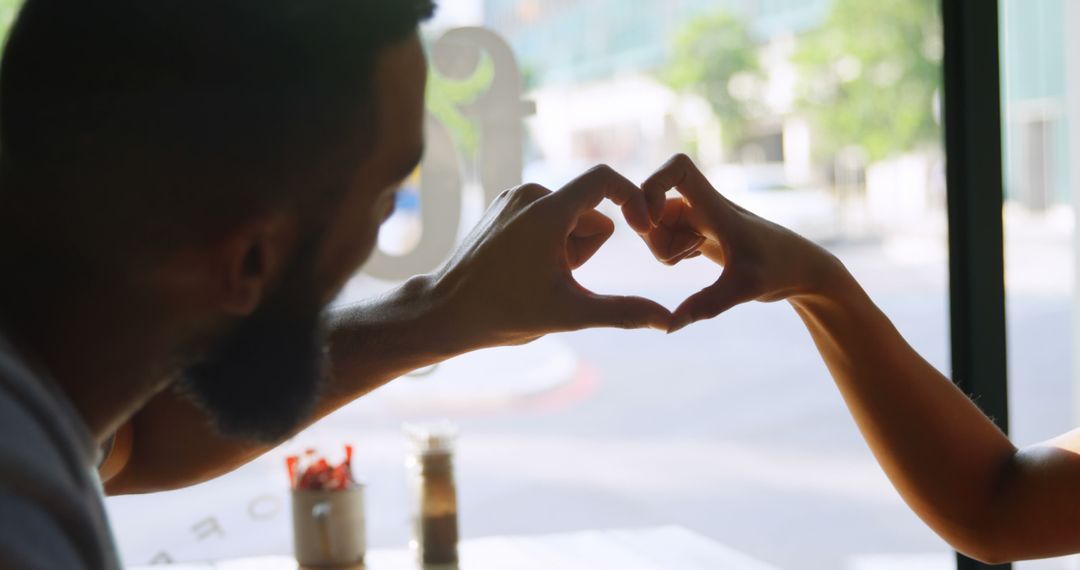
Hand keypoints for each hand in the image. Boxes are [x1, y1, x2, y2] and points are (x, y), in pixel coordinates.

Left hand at [430, 165, 671, 348]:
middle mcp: (528, 195)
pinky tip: (524, 268)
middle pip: (589, 210)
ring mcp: (512, 200)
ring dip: (567, 247)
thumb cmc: (503, 313)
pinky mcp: (501, 207)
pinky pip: (544, 217)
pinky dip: (548, 241)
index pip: (604, 179)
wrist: (444, 312)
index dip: (633, 198)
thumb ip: (623, 312)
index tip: (642, 230)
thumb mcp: (569, 313)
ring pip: (567, 217)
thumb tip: (668, 320)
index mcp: (547, 211)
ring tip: (537, 276)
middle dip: (586, 247)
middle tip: (556, 279)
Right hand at [637, 154, 845, 332]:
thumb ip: (706, 305)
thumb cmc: (780, 269)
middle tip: (683, 257)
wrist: (802, 270)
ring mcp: (698, 219)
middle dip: (654, 237)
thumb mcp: (745, 288)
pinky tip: (693, 258)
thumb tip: (670, 326)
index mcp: (715, 205)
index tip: (652, 219)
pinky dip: (669, 253)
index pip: (678, 167)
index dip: (654, 183)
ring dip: (662, 248)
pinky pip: (665, 240)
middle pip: (652, 207)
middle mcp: (702, 206)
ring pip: (655, 228)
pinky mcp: (698, 234)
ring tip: (691, 258)